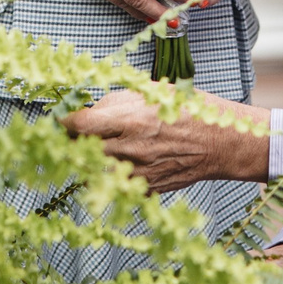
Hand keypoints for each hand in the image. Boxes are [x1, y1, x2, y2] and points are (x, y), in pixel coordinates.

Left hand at [64, 87, 270, 190]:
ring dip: (88, 161)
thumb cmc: (190, 111)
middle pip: (79, 152)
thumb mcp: (152, 92)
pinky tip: (120, 163)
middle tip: (76, 134)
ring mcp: (137, 175)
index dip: (64, 121)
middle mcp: (130, 151)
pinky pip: (113, 186)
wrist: (222, 143)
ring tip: (99, 147)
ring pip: (92, 174)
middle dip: (72, 142)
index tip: (61, 118)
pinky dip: (109, 176)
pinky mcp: (144, 191)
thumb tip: (88, 109)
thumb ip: (115, 101)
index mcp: (130, 121)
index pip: (79, 125)